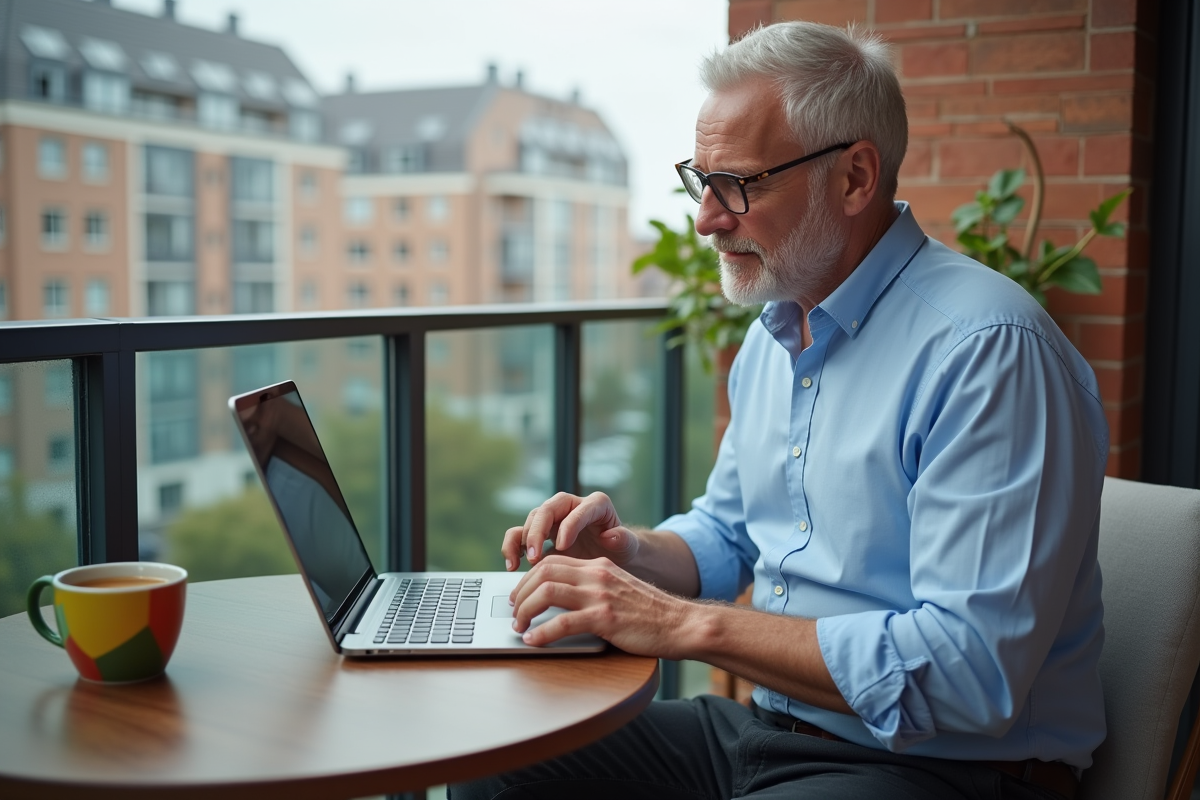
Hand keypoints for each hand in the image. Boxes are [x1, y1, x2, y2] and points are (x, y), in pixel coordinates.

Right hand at [501, 492, 639, 571]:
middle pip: (548, 509)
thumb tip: (611, 535)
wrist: (612, 557)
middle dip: (538, 532)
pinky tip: (512, 566)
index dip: (569, 525)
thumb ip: (623, 539)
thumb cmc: (621, 549)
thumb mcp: (628, 546)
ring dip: (521, 540)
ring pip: (531, 520)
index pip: (579, 509)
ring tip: (519, 564)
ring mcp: (554, 519)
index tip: (563, 546)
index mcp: (596, 504)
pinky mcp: (541, 534)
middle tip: (535, 557)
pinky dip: (512, 548)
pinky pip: (519, 535)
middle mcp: (571, 506)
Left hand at [510, 554, 691, 656]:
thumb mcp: (620, 589)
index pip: (552, 562)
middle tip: (513, 611)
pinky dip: (541, 633)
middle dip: (521, 592)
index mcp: (599, 566)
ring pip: (547, 593)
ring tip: (519, 626)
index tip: (520, 594)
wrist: (681, 624)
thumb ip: (594, 589)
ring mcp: (600, 595)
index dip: (529, 577)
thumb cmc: (652, 613)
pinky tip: (534, 641)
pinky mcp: (604, 619)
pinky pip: (561, 623)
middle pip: (543, 572)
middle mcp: (597, 575)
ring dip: (525, 610)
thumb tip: (564, 602)